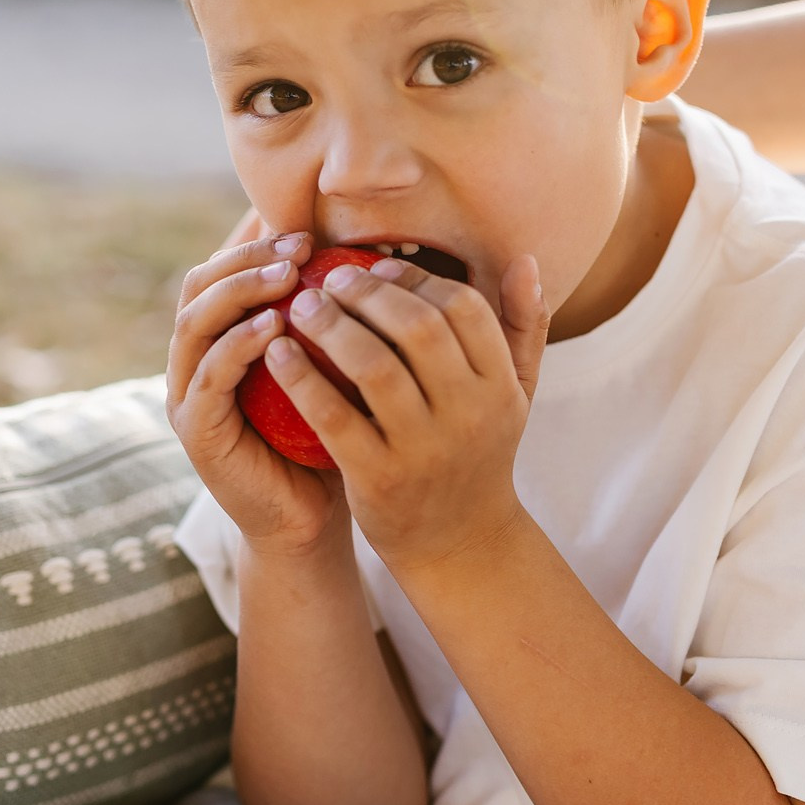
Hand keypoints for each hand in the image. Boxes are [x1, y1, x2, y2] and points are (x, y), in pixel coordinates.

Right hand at [165, 231, 345, 553]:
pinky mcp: (196, 431)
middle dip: (247, 258)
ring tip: (287, 277)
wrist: (310, 520)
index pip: (222, 270)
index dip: (258, 245)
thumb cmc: (328, 438)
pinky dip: (239, 346)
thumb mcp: (330, 368)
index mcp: (221, 339)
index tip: (307, 232)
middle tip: (298, 247)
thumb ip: (330, 320)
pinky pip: (210, 376)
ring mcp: (188, 395)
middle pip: (199, 286)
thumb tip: (369, 256)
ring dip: (239, 293)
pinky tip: (274, 329)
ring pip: (195, 323)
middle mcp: (194, 361)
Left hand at [267, 254, 548, 569]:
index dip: (416, 280)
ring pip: (373, 367)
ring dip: (331, 326)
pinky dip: (302, 378)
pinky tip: (279, 353)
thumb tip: (525, 259)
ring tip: (302, 307)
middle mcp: (468, 414)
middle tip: (329, 278)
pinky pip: (334, 416)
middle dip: (367, 293)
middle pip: (416, 328)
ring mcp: (424, 449)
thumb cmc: (480, 454)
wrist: (460, 544)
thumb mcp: (516, 395)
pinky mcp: (378, 478)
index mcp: (500, 386)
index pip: (462, 307)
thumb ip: (523, 327)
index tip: (378, 269)